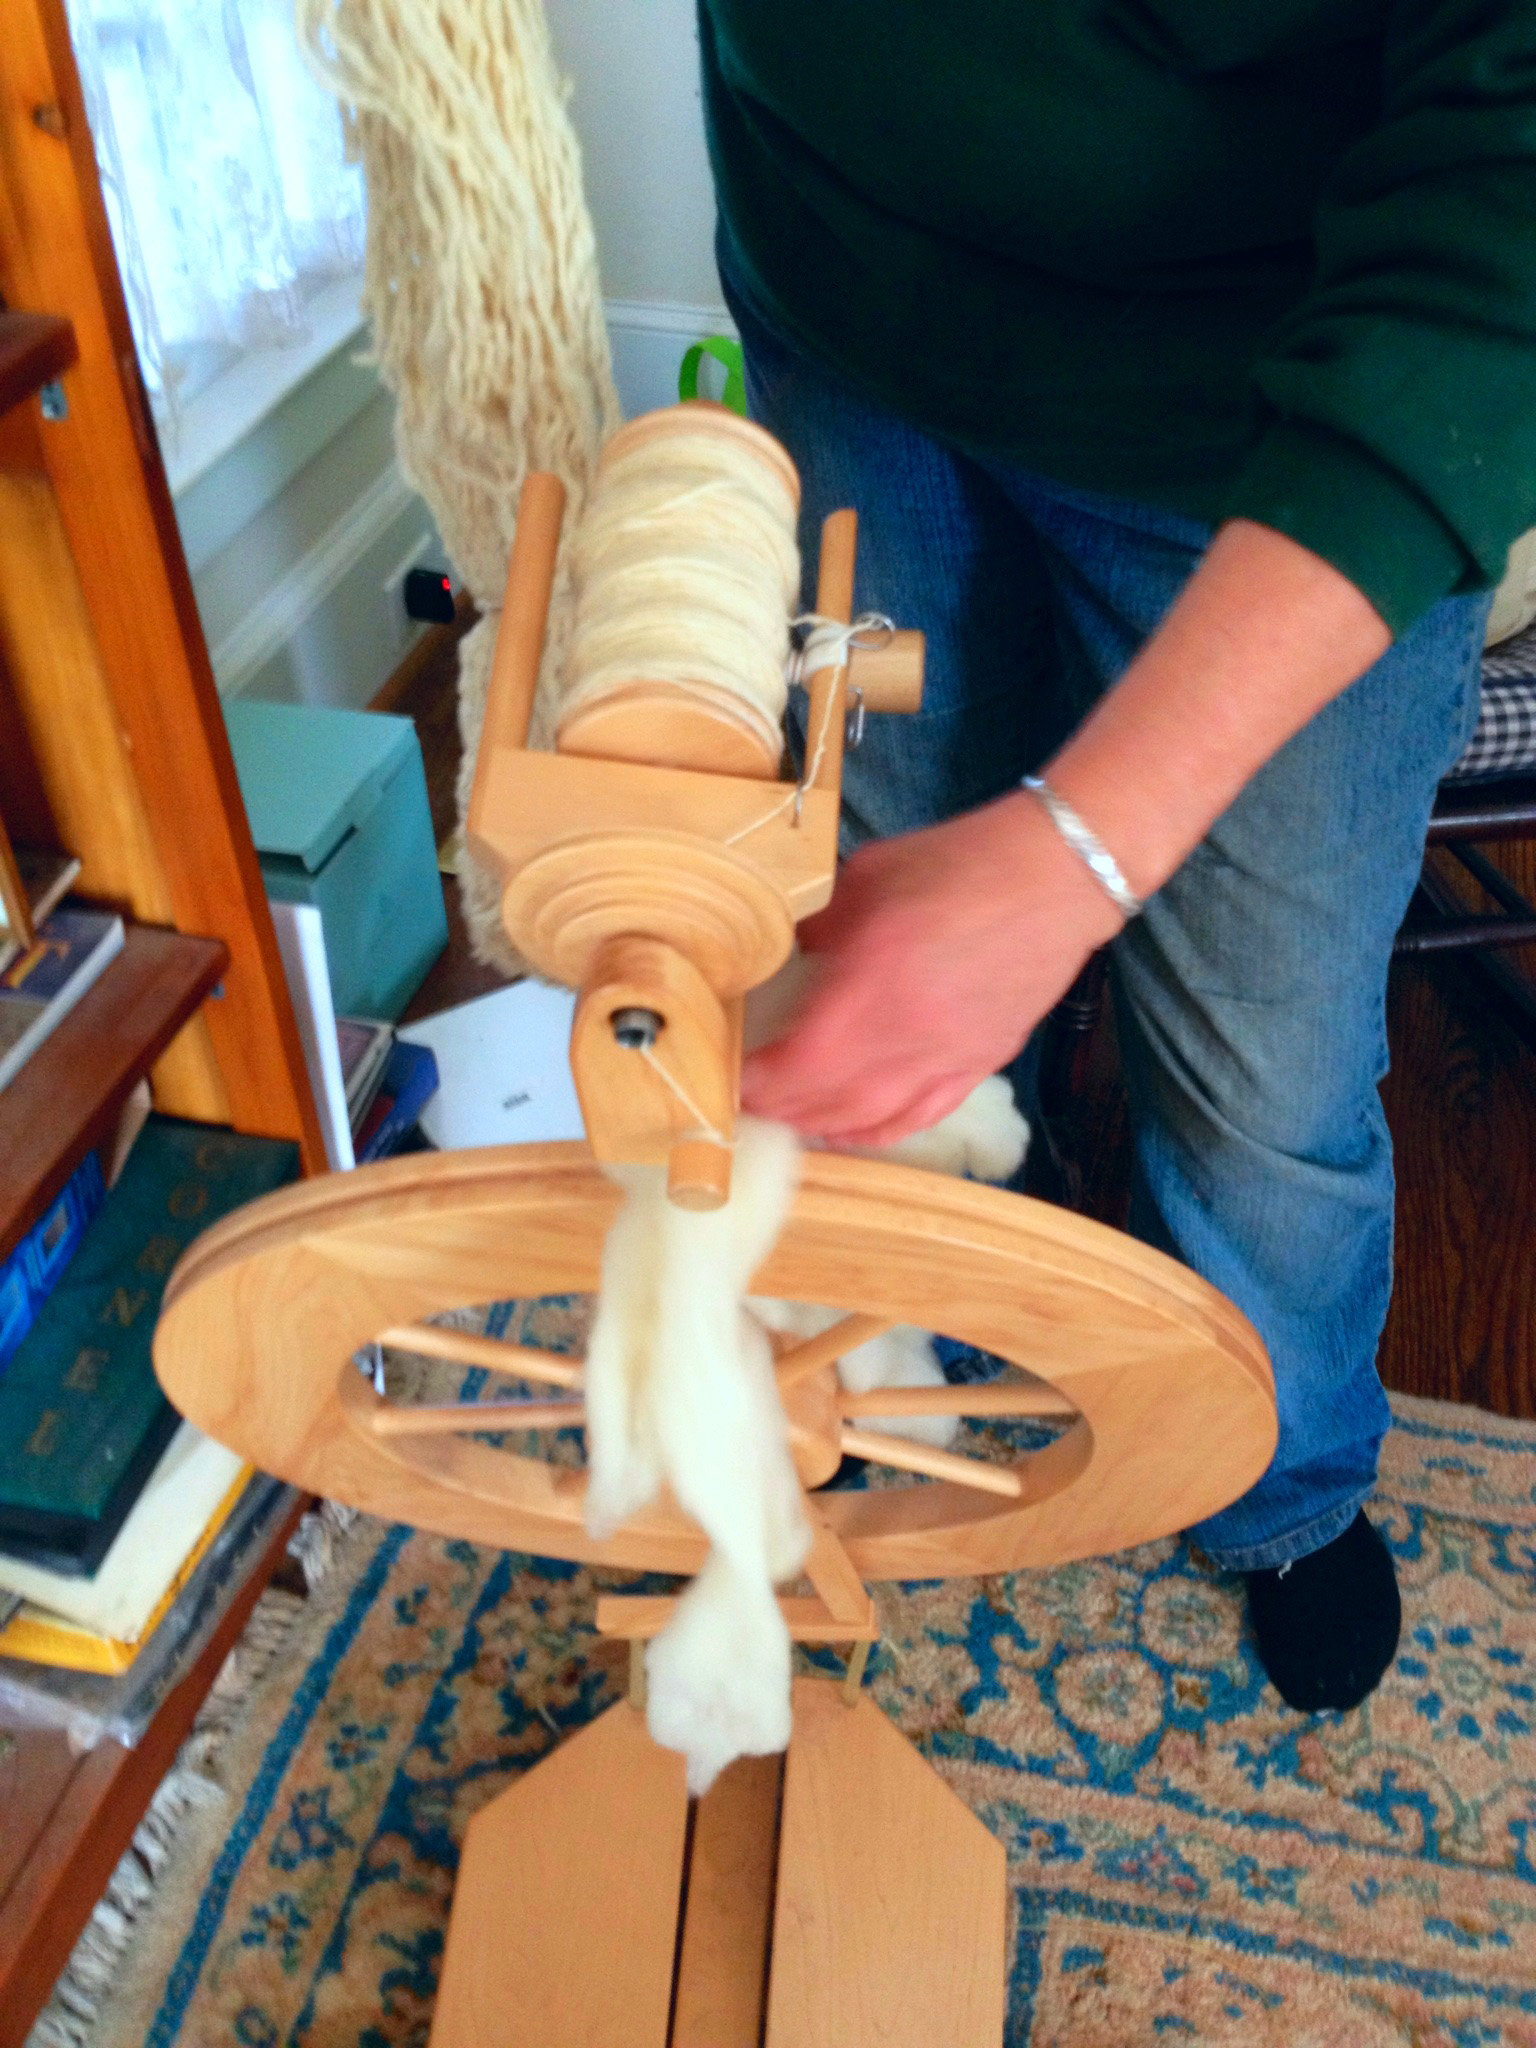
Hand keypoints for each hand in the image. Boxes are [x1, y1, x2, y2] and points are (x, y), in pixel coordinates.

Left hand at [740, 790, 1123, 1145]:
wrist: (1054, 877)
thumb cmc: (958, 866)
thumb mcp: (863, 880)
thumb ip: (817, 928)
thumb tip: (781, 955)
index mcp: (871, 984)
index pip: (797, 1065)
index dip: (756, 1084)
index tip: (728, 1079)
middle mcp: (906, 1036)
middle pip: (826, 1102)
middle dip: (779, 1108)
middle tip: (747, 1100)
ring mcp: (945, 1059)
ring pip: (869, 1120)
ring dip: (820, 1125)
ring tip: (788, 1118)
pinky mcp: (976, 1066)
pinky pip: (918, 1118)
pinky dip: (877, 1132)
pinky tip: (850, 1130)